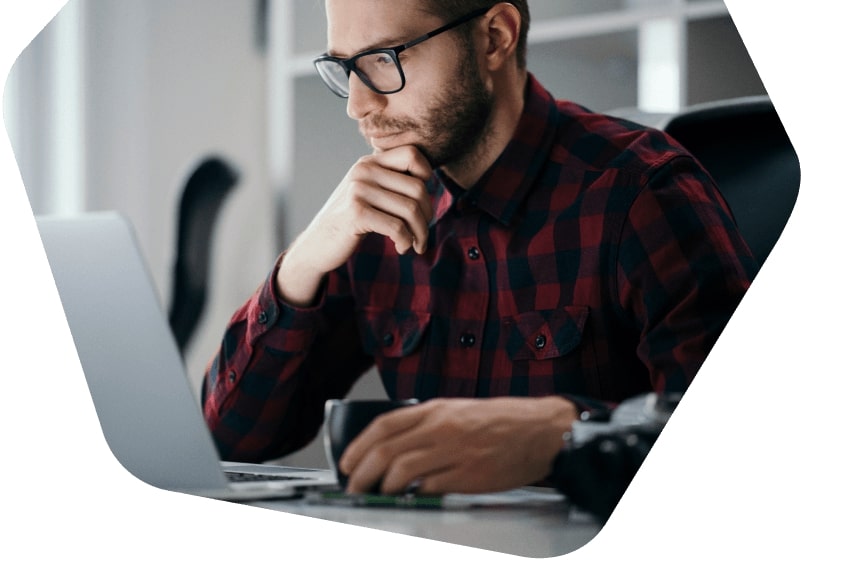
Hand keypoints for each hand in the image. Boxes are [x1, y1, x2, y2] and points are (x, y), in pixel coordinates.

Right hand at [276, 146, 433, 305]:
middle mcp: (363, 171)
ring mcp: (358, 190)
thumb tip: (430, 179)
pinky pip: (397, 227)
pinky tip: (401, 248)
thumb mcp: (370, 193)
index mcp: (369, 162)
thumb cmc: (352, 221)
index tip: (421, 201)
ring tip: (415, 245)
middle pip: (417, 188)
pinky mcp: (356, 213)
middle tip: (421, 234)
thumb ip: (391, 181)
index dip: (426, 176)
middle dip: (427, 216)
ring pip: (410, 209)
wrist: (318, 244)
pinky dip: (405, 241)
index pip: (413, 154)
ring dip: (420, 233)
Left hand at [338, 396, 578, 494]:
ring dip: (384, 488)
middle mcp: (440, 428)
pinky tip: (411, 498)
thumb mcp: (458, 410)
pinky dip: (415, 495)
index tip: (347, 461)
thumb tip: (394, 445)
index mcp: (436, 409)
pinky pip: (430, 488)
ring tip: (379, 495)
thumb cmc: (502, 421)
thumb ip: (427, 424)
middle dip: (362, 473)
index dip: (359, 445)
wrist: (540, 429)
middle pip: (385, 451)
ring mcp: (454, 452)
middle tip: (354, 486)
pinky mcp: (468, 475)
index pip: (384, 425)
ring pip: (402, 471)